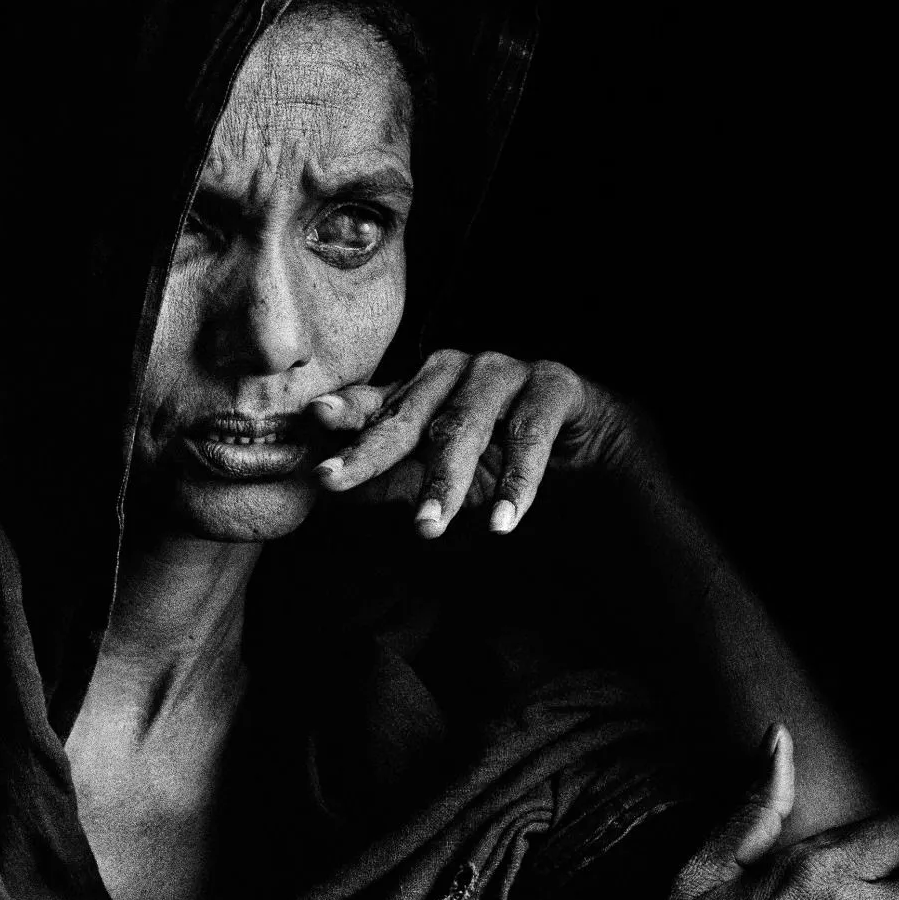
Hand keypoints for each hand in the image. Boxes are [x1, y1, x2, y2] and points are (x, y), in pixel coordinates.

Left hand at [308, 348, 634, 537]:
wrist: (591, 451)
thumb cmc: (504, 462)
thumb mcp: (446, 481)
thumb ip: (397, 482)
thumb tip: (338, 494)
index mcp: (421, 388)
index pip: (373, 405)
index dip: (339, 420)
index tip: (308, 439)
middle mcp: (455, 370)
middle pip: (408, 415)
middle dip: (370, 454)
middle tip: (335, 483)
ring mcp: (504, 371)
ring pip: (465, 425)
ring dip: (444, 481)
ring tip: (427, 529)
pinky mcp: (554, 384)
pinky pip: (529, 435)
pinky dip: (516, 483)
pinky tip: (501, 523)